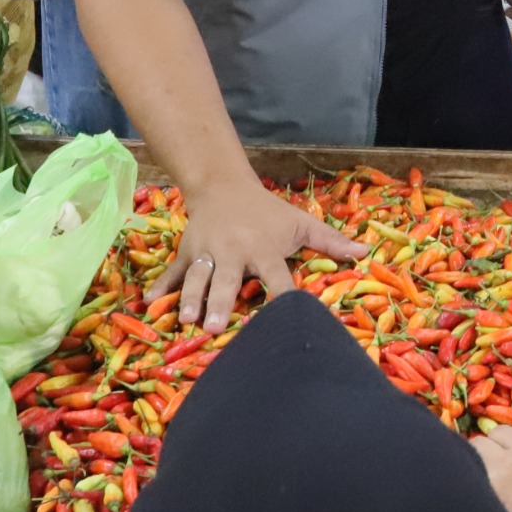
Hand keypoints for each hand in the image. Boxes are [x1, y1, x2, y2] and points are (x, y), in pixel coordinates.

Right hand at [170, 175, 365, 329]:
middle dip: (221, 303)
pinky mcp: (186, 253)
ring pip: (196, 278)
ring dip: (189, 299)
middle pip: (228, 280)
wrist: (223, 185)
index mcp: (263, 248)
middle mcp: (233, 252)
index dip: (282, 296)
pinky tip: (147, 303)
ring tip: (185, 321)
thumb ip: (330, 241)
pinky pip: (171, 272)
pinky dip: (159, 287)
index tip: (286, 318)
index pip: (276, 277)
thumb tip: (364, 254)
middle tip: (216, 327)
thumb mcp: (299, 222)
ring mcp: (206, 253)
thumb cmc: (267, 212)